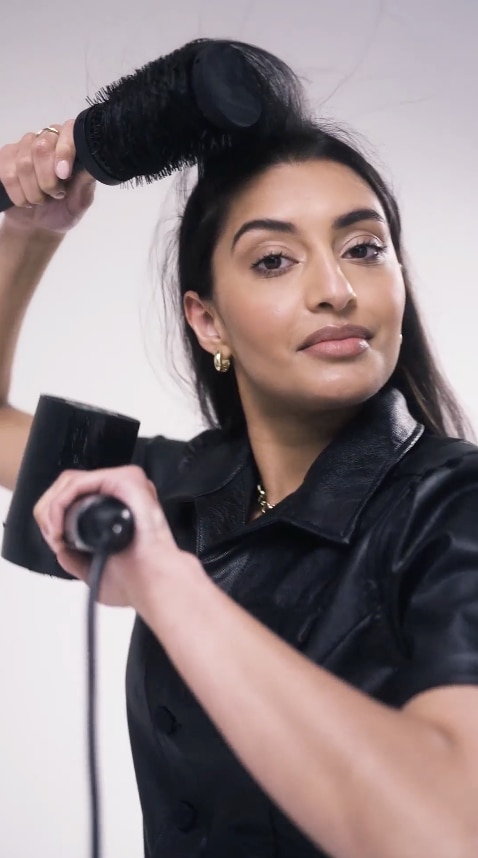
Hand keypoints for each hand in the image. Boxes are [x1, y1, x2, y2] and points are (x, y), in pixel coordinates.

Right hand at [0, 120, 95, 234]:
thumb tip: (91, 165)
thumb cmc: (64, 210)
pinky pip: (7, 173)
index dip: (64, 152)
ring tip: (40, 200)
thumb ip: (85, 181)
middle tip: (54, 194)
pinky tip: (25, 200)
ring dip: (33, 191)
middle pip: (41, 148)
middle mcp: (47, 138)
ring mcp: (24, 146)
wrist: (40, 225)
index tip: (64, 176)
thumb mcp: (81, 200)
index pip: (68, 132)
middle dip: (47, 180)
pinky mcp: (6, 157)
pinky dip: (18, 194)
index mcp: (71, 143)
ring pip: (23, 163)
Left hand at [33, 465, 187, 609]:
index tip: (56, 541)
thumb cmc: (137, 579)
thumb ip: (76, 558)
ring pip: (70, 480)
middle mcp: (120, 492)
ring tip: (56, 533)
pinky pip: (80, 483)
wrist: (153, 582)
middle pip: (68, 483)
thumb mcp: (94, 571)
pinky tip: (61, 526)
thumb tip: (62, 547)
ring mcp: (123, 483)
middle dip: (48, 510)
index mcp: (116, 507)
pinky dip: (61, 503)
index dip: (53, 515)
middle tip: (53, 536)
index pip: (74, 495)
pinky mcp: (125, 480)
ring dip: (52, 507)